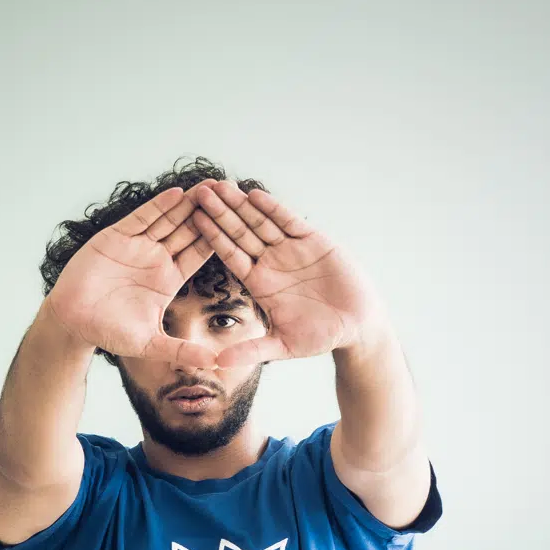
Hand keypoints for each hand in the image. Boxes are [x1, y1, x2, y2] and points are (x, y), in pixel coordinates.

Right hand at [45, 180, 218, 367]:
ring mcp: (137, 246)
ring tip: (211, 186)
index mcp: (169, 280)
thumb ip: (182, 351)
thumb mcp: (150, 344)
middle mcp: (157, 259)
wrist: (72, 321)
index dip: (219, 239)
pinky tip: (177, 193)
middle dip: (209, 213)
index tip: (242, 226)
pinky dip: (158, 206)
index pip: (199, 255)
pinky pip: (142, 218)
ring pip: (169, 219)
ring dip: (189, 204)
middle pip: (189, 230)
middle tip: (234, 194)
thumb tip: (215, 364)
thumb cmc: (109, 333)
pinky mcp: (116, 237)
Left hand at [190, 181, 390, 367]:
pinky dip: (273, 209)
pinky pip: (289, 221)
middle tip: (199, 191)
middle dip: (220, 212)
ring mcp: (291, 249)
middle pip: (240, 232)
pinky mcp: (313, 241)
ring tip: (220, 185)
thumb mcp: (283, 346)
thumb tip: (218, 364)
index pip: (230, 255)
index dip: (212, 237)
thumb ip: (251, 351)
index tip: (192, 220)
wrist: (357, 326)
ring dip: (241, 204)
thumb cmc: (320, 337)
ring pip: (260, 221)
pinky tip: (255, 195)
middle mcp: (271, 262)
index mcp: (259, 283)